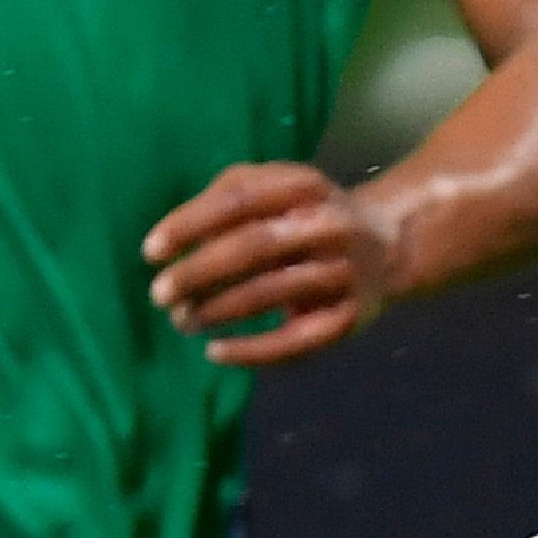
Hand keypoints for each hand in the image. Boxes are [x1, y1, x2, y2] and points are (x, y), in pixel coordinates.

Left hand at [145, 161, 402, 368]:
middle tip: (159, 295)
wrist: (387, 245)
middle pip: (255, 245)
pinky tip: (215, 352)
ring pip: (271, 293)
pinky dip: (251, 351)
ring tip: (182, 321)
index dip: (191, 224)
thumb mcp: (276, 186)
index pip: (240, 199)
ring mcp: (342, 272)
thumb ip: (228, 195)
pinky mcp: (348, 317)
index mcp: (305, 186)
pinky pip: (295, 341)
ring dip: (218, 310)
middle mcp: (329, 224)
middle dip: (199, 272)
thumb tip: (175, 237)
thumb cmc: (305, 214)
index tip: (150, 252)